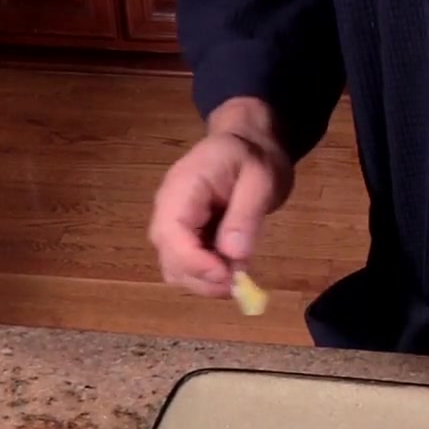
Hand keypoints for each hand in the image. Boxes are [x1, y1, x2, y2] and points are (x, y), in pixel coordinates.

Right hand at [148, 99, 293, 297]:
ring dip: (206, 282)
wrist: (247, 146)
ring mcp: (174, 226)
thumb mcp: (260, 179)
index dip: (196, 263)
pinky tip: (232, 268)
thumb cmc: (254, 157)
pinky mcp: (185, 238)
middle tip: (241, 282)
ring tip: (239, 275)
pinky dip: (209, 277)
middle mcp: (169, 210)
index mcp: (183, 188)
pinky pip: (188, 267)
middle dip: (204, 279)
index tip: (229, 276)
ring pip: (176, 269)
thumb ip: (246, 214)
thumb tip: (234, 255)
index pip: (172, 234)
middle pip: (170, 259)